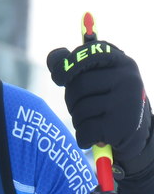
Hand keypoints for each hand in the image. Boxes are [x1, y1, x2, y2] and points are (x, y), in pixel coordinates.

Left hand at [48, 41, 153, 193]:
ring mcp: (127, 102)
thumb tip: (54, 57)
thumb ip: (73, 65)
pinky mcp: (122, 127)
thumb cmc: (109, 101)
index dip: (65, 68)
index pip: (86, 55)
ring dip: (79, 121)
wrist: (138, 136)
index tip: (60, 79)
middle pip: (77, 85)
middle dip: (72, 100)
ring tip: (95, 122)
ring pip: (79, 110)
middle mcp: (128, 78)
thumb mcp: (97, 77)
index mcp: (121, 61)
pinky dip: (84, 138)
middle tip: (83, 108)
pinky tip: (96, 138)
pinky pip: (84, 132)